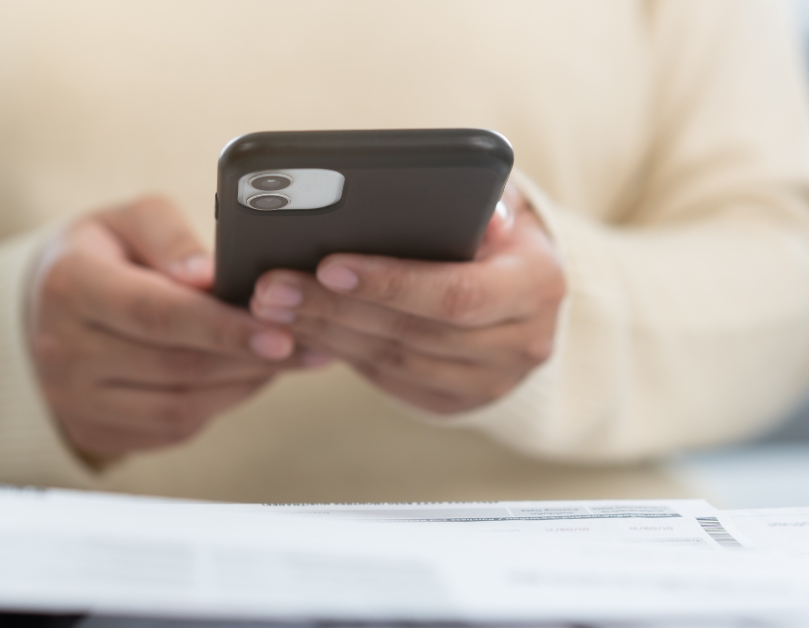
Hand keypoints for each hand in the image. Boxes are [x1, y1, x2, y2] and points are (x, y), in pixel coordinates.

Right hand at [30, 196, 304, 459]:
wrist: (49, 302)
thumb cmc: (106, 250)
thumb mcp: (132, 218)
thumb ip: (172, 238)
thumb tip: (209, 276)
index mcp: (68, 286)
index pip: (155, 315)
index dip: (222, 327)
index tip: (281, 332)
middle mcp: (60, 351)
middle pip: (175, 366)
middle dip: (250, 358)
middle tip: (308, 345)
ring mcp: (70, 400)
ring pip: (179, 408)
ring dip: (242, 386)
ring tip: (286, 360)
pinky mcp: (91, 432)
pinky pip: (171, 429)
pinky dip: (219, 405)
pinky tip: (246, 378)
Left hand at [250, 183, 564, 413]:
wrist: (525, 290)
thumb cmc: (497, 229)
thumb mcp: (502, 198)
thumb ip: (488, 197)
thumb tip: (488, 217)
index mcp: (538, 284)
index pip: (458, 293)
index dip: (392, 283)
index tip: (328, 265)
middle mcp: (522, 342)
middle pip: (414, 331)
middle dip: (335, 307)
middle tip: (272, 287)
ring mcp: (490, 381)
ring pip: (392, 360)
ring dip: (324, 331)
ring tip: (271, 305)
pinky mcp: (455, 401)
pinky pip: (387, 378)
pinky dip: (338, 350)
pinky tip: (299, 326)